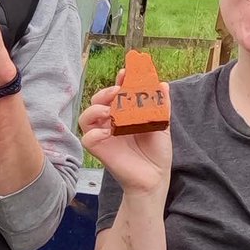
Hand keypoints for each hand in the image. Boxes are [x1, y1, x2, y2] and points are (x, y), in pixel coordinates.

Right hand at [79, 71, 172, 195]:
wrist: (155, 176)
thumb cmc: (157, 152)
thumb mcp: (162, 124)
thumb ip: (161, 105)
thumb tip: (163, 85)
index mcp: (124, 114)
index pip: (117, 93)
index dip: (119, 82)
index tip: (126, 73)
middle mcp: (110, 122)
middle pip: (97, 101)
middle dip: (105, 92)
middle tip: (118, 92)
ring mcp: (103, 136)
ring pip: (86, 116)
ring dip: (95, 109)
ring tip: (109, 112)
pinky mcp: (99, 150)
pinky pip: (87, 138)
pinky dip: (94, 133)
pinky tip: (108, 133)